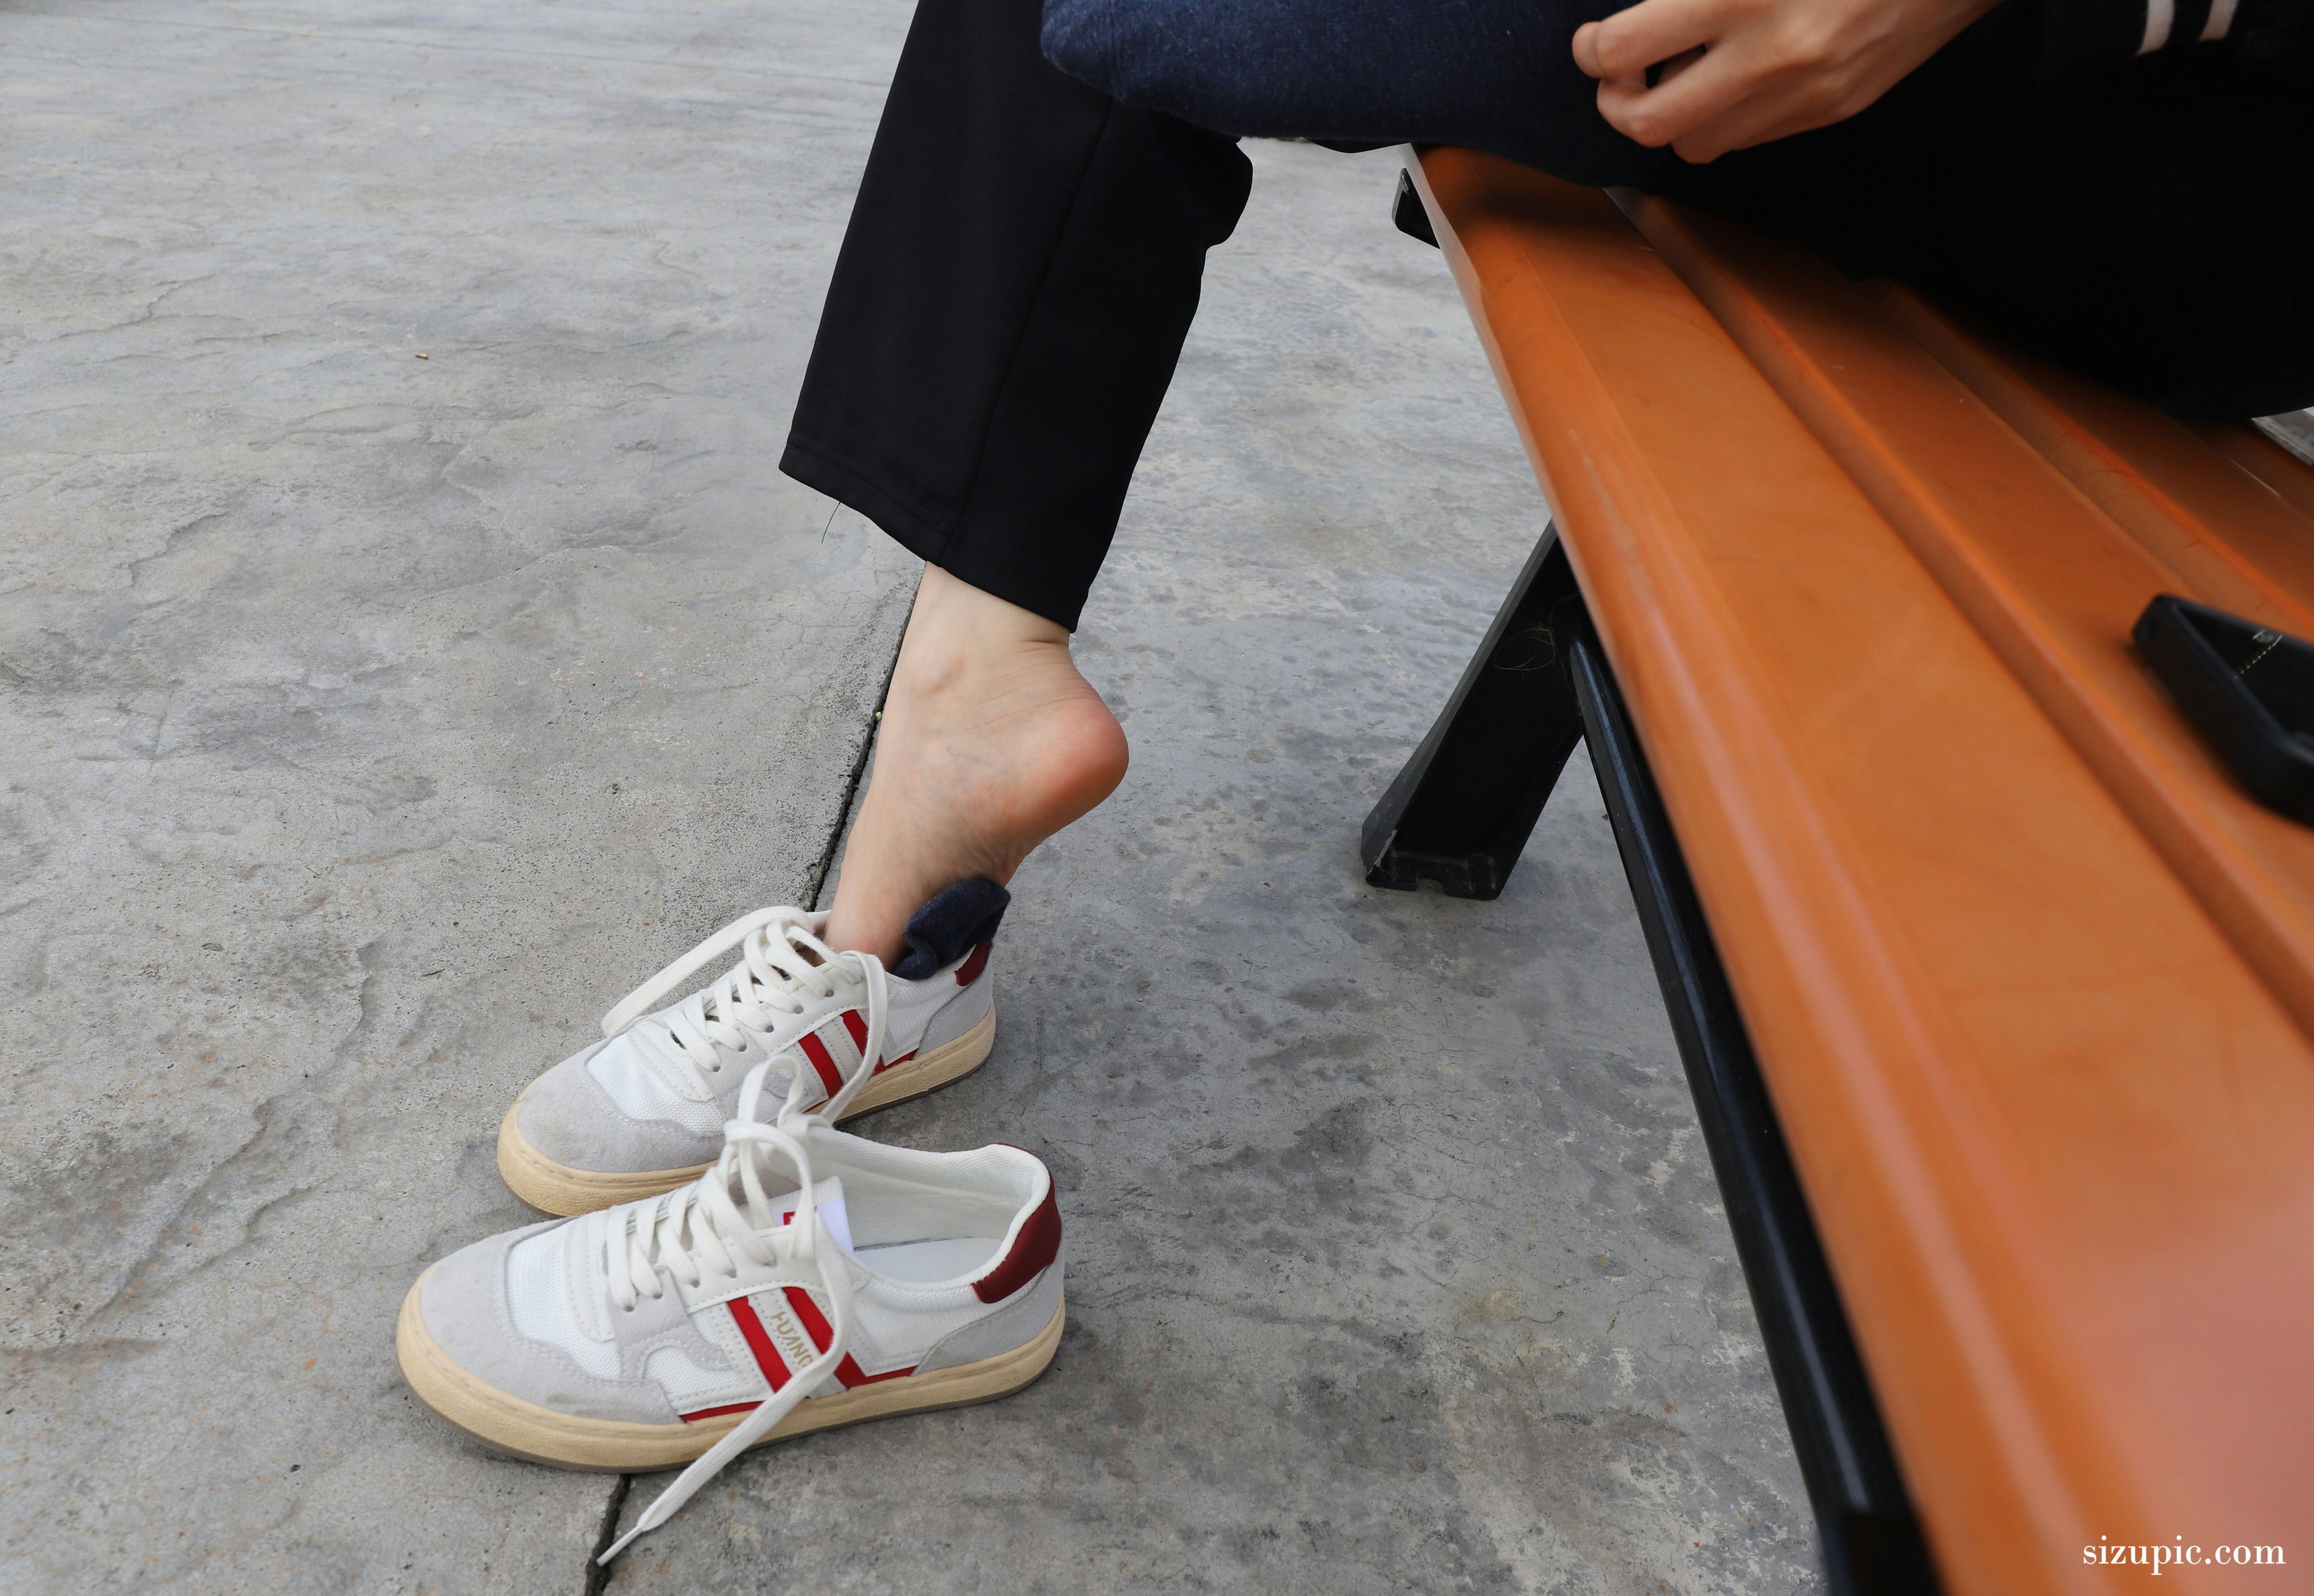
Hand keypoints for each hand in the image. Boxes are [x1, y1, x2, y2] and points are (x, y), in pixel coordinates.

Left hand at [1571, 0, 2000, 162]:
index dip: (1591, 50)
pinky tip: (1730, 75)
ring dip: (1670, 116)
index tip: (1595, 38)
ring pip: (1694, 146)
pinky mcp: (1833, 111)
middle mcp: (1771, 55)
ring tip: (1676, 72)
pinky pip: (1748, 140)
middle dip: (1617, 102)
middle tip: (1619, 72)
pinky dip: (1723, 117)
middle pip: (1647, 125)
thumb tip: (1637, 12)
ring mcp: (1805, 94)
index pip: (1623, 50)